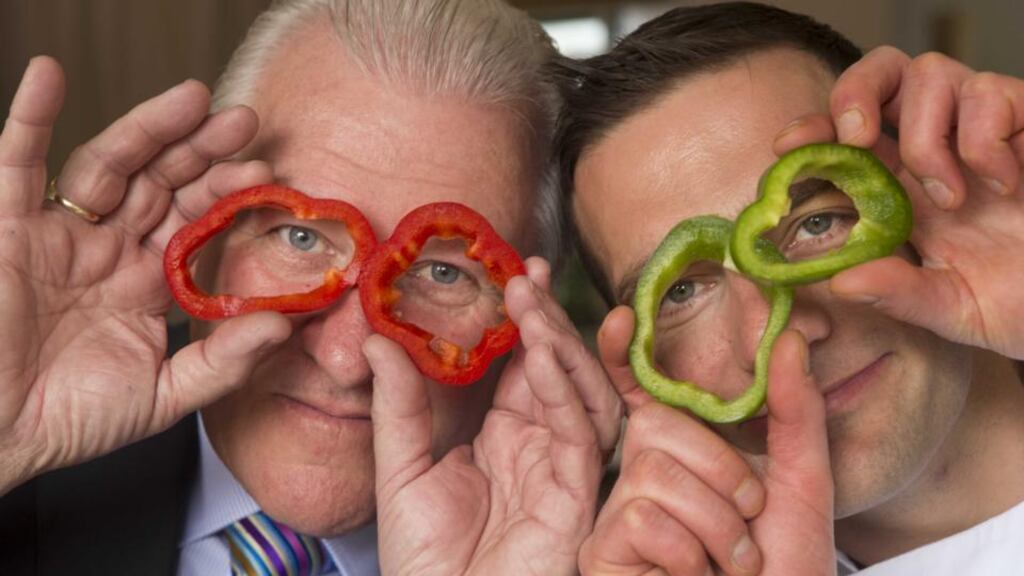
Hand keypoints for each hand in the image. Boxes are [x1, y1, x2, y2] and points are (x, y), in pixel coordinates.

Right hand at [0, 57, 290, 492]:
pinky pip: (17, 162)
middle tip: (244, 121)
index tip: (268, 177)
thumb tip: (283, 325)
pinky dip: (31, 117)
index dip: (228, 196)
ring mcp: (61, 233)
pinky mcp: (10, 227)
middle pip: (163, 182)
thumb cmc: (72, 419)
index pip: (196, 223)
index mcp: (148, 282)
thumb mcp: (164, 395)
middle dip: (203, 150)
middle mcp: (110, 248)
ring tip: (192, 98)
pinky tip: (49, 75)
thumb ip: (223, 362)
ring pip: (109, 165)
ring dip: (148, 128)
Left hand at [366, 257, 622, 575]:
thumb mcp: (400, 467)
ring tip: (531, 301)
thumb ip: (398, 404)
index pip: (522, 363)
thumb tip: (376, 338)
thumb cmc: (422, 557)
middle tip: (525, 273)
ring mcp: (561, 465)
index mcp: (505, 433)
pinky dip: (567, 389)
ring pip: (579, 390)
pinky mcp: (575, 493)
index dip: (523, 318)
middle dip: (545, 317)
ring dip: (560, 342)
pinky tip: (546, 353)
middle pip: (557, 367)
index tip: (513, 271)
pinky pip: (579, 432)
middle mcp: (540, 442)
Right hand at [578, 307, 835, 574]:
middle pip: (658, 426)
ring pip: (654, 472)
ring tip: (729, 563)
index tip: (622, 317)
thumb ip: (794, 411)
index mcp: (685, 451)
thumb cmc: (784, 571)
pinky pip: (643, 518)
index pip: (643, 391)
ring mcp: (619, 513)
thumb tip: (788, 339)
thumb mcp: (802, 484)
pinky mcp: (603, 550)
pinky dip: (691, 554)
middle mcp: (642, 474)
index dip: (626, 353)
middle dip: (722, 474)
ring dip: (717, 525)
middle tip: (747, 522)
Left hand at [774, 46, 1023, 359]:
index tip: (788, 146)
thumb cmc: (1020, 300)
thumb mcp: (952, 308)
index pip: (846, 134)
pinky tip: (1002, 182)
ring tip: (950, 199)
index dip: (814, 128)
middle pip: (882, 73)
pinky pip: (989, 92)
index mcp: (904, 186)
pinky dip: (984, 138)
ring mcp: (983, 130)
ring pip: (930, 73)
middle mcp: (938, 147)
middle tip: (856, 141)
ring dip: (925, 137)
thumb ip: (899, 293)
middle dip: (854, 93)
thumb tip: (840, 283)